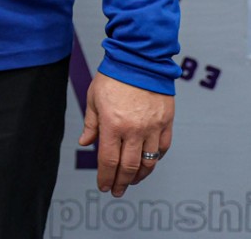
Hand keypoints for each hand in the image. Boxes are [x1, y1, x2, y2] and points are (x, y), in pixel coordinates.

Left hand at [79, 72, 173, 196]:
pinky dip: (155, 160)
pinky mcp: (166, 123)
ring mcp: (152, 128)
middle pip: (128, 167)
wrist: (139, 60)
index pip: (108, 160)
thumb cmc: (113, 76)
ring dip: (139, 177)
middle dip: (121, 183)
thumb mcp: (94, 98)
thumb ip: (91, 124)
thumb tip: (85, 143)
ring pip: (148, 163)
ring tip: (131, 182)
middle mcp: (133, 130)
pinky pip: (162, 149)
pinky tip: (147, 163)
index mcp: (112, 124)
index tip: (103, 186)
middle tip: (116, 191)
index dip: (105, 177)